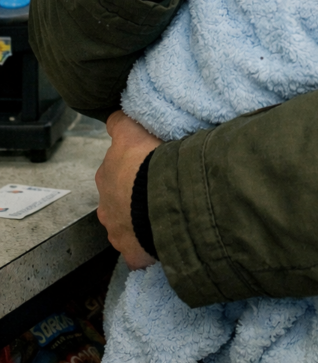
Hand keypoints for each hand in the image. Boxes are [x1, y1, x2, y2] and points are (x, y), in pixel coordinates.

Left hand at [95, 111, 161, 270]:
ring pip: (124, 216)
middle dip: (133, 184)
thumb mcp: (138, 129)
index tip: (143, 152)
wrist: (165, 202)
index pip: (115, 150)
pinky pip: (135, 245)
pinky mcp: (128, 247)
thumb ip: (127, 121)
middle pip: (117, 184)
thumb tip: (122, 114)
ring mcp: (115, 223)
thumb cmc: (157, 162)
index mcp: (110, 164)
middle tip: (158, 180)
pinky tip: (161, 236)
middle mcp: (107, 193)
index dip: (130, 151)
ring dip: (137, 213)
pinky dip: (145, 242)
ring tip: (161, 209)